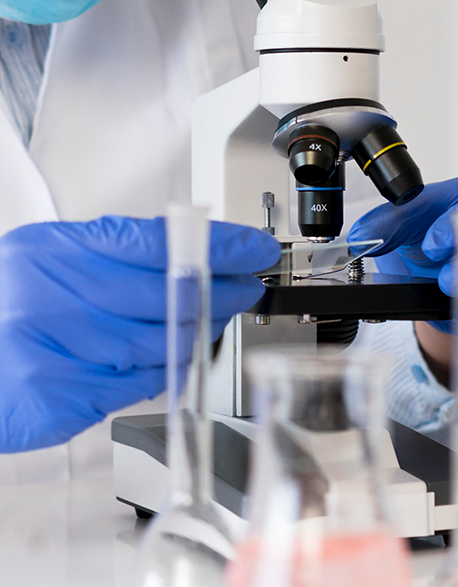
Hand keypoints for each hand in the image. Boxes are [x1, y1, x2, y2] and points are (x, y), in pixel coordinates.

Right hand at [0, 216, 279, 452]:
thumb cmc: (8, 307)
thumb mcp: (47, 260)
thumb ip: (110, 257)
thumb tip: (186, 257)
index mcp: (51, 250)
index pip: (153, 242)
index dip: (213, 246)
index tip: (251, 249)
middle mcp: (50, 295)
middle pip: (163, 294)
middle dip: (218, 290)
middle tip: (246, 288)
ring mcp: (51, 348)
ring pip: (156, 342)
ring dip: (195, 333)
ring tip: (210, 321)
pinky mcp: (56, 397)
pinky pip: (133, 384)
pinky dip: (161, 371)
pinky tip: (171, 360)